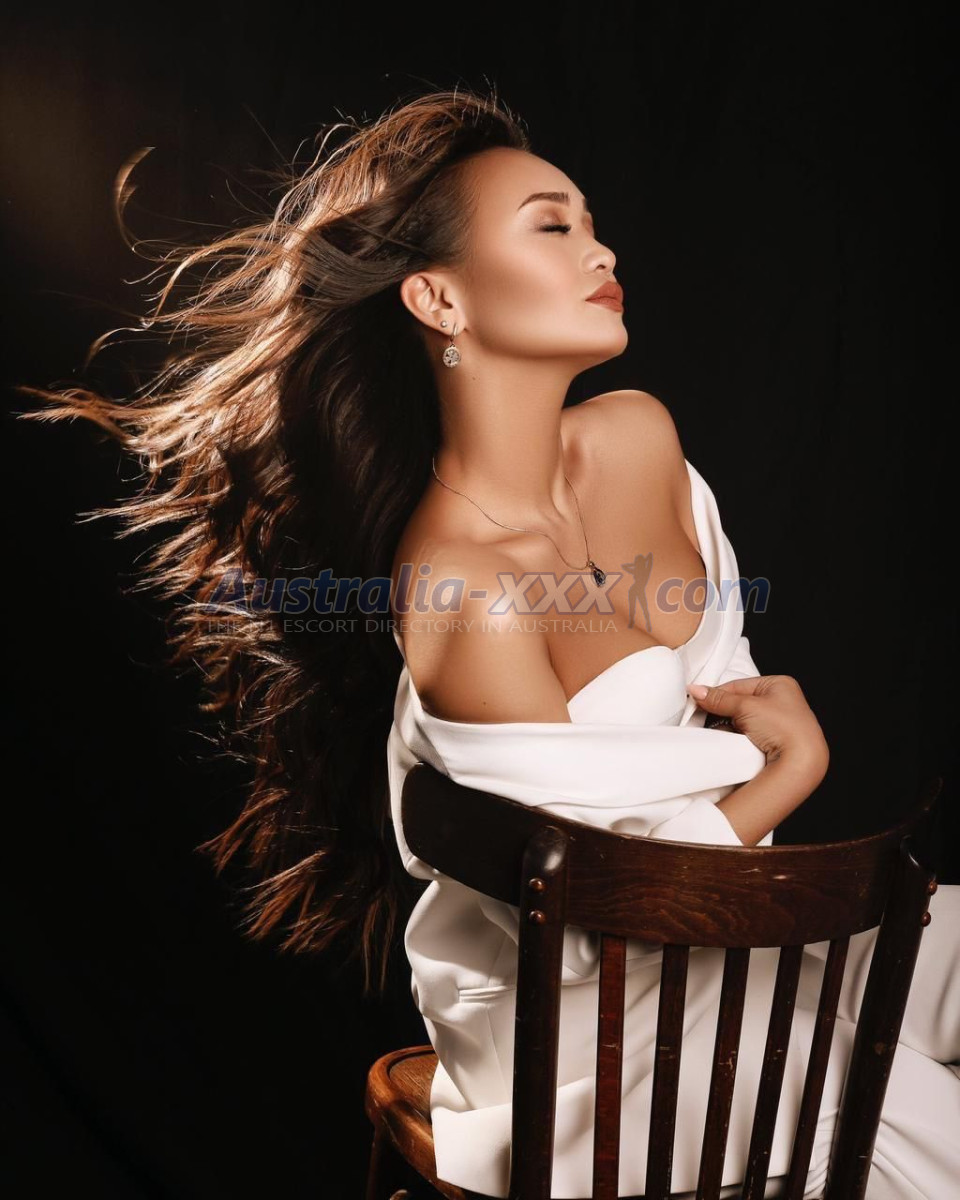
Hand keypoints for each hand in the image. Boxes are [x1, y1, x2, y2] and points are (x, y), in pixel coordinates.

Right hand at [688, 675, 829, 776]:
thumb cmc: (782, 727)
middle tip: (705, 717)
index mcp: (780, 684)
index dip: (717, 693)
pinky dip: (738, 737)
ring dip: (730, 726)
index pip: (739, 685)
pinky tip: (731, 741)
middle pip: (740, 702)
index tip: (699, 700)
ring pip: (743, 720)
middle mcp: (782, 701)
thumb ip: (719, 699)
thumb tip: (696, 690)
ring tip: (718, 731)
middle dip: (723, 712)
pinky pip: (749, 734)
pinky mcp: (777, 740)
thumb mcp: (746, 707)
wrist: (801, 763)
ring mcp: (780, 721)